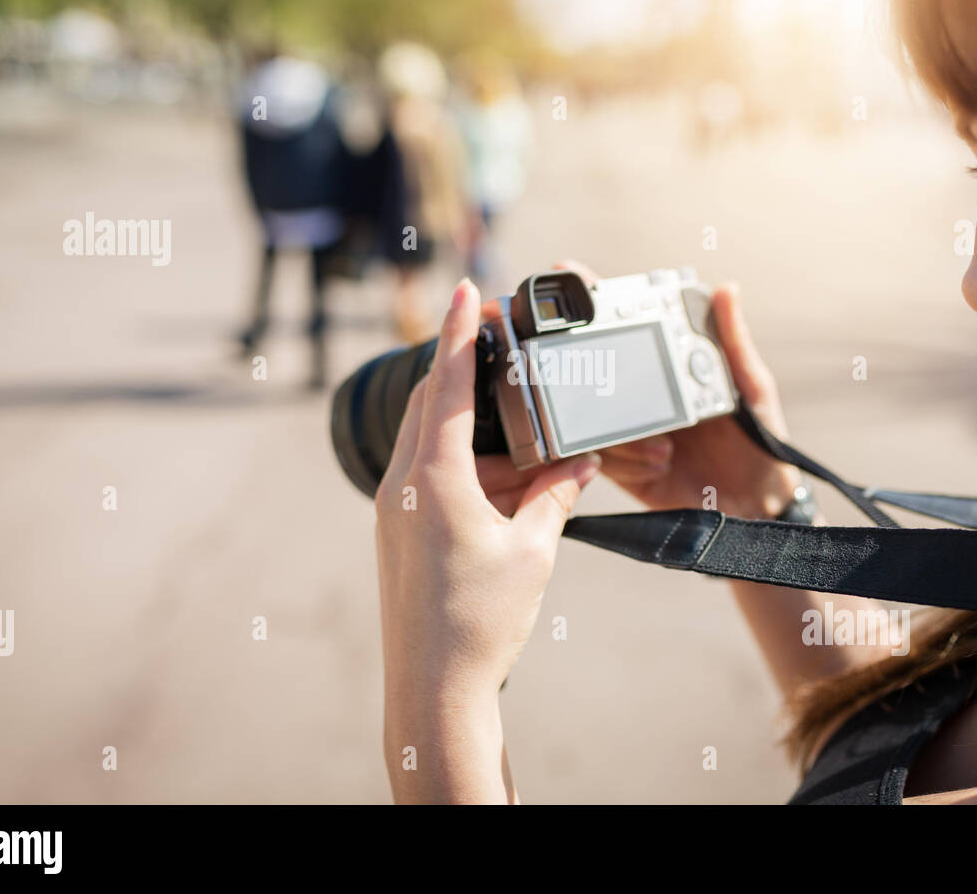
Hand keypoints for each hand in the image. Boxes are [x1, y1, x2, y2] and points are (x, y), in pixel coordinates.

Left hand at [375, 277, 601, 702]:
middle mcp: (403, 484)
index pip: (449, 383)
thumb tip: (581, 461)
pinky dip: (468, 465)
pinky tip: (509, 482)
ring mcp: (394, 507)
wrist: (433, 688)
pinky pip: (431, 474)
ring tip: (529, 441)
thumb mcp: (533, 550)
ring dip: (478, 430)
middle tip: (498, 339)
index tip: (466, 287)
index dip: (460, 330)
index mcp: (434, 478)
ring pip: (434, 440)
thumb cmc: (482, 621)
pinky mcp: (398, 530)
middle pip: (433, 402)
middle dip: (466, 367)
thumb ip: (557, 494)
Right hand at [554, 261, 801, 517]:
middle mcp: (644, 398)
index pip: (629, 330)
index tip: (579, 282)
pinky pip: (603, 458)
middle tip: (588, 367)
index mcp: (670, 371)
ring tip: (666, 446)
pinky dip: (627, 459)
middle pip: (597, 373)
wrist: (757, 508)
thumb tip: (728, 289)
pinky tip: (661, 461)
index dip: (598, 306)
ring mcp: (629, 432)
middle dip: (588, 370)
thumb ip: (734, 342)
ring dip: (625, 433)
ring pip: (593, 419)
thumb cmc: (761, 443)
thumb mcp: (752, 388)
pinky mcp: (625, 469)